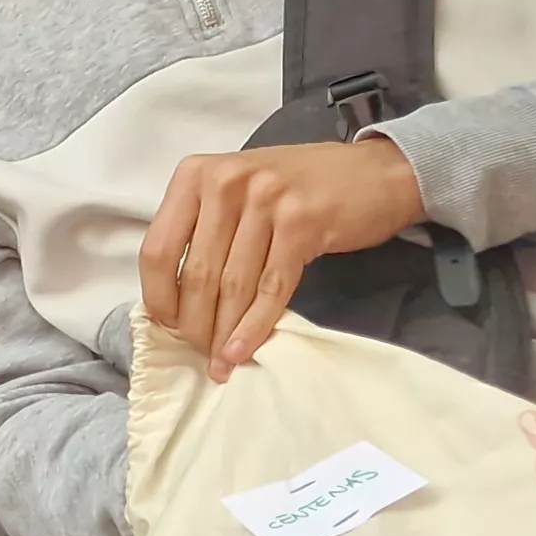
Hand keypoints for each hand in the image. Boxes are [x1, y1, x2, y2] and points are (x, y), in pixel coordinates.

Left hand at [141, 136, 426, 379]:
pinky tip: (241, 351)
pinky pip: (270, 289)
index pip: (157, 249)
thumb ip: (203, 227)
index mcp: (196, 175)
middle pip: (196, 273)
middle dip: (195, 324)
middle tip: (199, 354)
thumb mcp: (238, 190)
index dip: (158, 297)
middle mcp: (226, 182)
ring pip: (232, 285)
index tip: (167, 327)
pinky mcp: (302, 224)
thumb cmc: (301, 187)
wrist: (378, 172)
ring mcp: (265, 200)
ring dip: (222, 333)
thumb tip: (174, 297)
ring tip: (219, 364)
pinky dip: (253, 327)